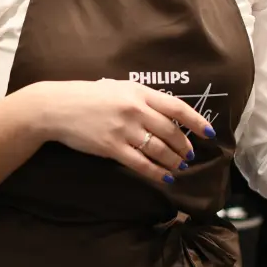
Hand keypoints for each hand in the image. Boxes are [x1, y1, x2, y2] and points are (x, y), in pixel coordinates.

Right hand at [22, 79, 216, 183]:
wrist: (57, 108)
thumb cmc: (88, 97)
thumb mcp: (118, 88)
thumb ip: (141, 98)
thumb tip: (166, 113)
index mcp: (139, 92)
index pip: (177, 107)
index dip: (197, 121)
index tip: (209, 133)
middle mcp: (135, 110)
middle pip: (171, 131)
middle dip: (184, 146)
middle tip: (190, 155)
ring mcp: (124, 129)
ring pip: (159, 149)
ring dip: (173, 160)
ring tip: (179, 167)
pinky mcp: (112, 148)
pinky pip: (141, 164)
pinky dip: (157, 172)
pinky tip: (165, 177)